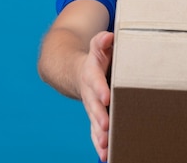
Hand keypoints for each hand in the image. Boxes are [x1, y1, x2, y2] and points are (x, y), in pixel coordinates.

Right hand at [78, 31, 113, 161]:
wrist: (79, 72)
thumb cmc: (97, 59)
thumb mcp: (99, 47)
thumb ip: (102, 42)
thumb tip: (108, 36)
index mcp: (92, 75)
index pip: (96, 82)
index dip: (100, 89)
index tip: (106, 97)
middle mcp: (90, 93)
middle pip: (93, 106)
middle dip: (99, 117)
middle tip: (105, 127)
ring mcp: (91, 106)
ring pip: (93, 122)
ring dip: (99, 136)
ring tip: (105, 148)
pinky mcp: (95, 116)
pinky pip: (95, 132)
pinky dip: (99, 144)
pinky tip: (106, 157)